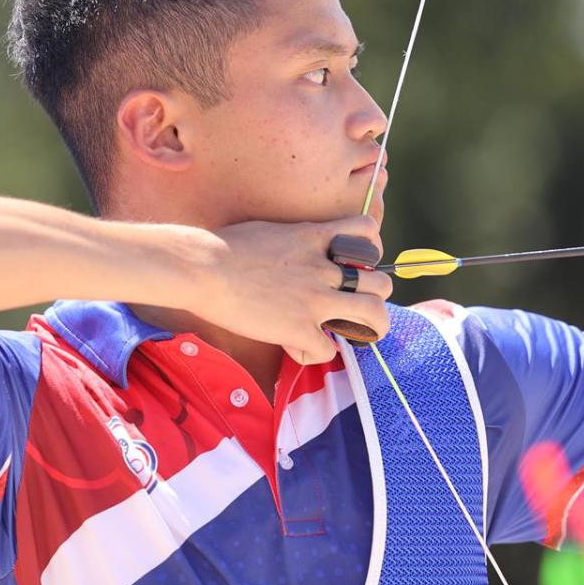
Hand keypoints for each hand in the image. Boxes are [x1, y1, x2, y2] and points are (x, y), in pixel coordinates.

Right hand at [193, 216, 392, 365]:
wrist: (202, 267)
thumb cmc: (224, 247)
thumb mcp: (270, 230)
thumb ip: (293, 240)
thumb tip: (294, 250)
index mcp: (314, 237)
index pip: (367, 232)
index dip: (369, 250)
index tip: (354, 264)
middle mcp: (323, 268)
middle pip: (381, 282)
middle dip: (375, 296)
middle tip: (357, 306)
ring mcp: (315, 300)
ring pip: (373, 315)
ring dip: (367, 328)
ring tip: (350, 333)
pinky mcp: (299, 328)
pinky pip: (328, 351)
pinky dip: (315, 354)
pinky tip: (296, 348)